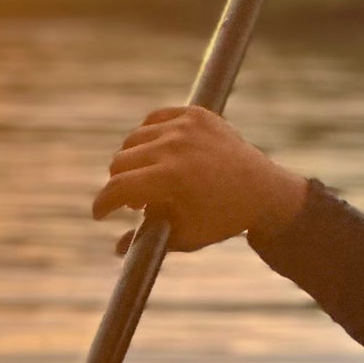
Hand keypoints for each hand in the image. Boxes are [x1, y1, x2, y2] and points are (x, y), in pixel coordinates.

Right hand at [91, 105, 306, 251]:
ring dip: (133, 161)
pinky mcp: (195, 113)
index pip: (117, 188)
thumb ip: (144, 241)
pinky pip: (154, 119)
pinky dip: (149, 136)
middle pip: (119, 162)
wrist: (264, 192)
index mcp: (169, 179)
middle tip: (133, 202)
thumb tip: (115, 249)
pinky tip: (157, 154)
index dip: (102, 204)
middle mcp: (174, 147)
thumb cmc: (222, 219)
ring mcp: (185, 126)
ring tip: (149, 179)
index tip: (99, 214)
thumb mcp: (183, 237)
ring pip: (133, 140)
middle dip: (120, 185)